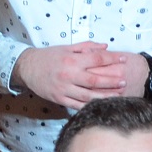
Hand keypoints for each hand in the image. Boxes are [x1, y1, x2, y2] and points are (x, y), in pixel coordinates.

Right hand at [13, 42, 136, 110]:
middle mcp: (69, 75)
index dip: (112, 59)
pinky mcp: (59, 99)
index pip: (97, 59)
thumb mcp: (67, 48)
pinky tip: (101, 106)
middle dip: (112, 81)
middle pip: (95, 80)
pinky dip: (90, 106)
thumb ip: (86, 47)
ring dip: (105, 96)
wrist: (27, 68)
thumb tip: (105, 46)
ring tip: (118, 95)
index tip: (124, 59)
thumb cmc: (49, 56)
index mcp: (72, 61)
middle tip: (124, 81)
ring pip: (88, 96)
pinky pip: (77, 105)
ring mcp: (64, 89)